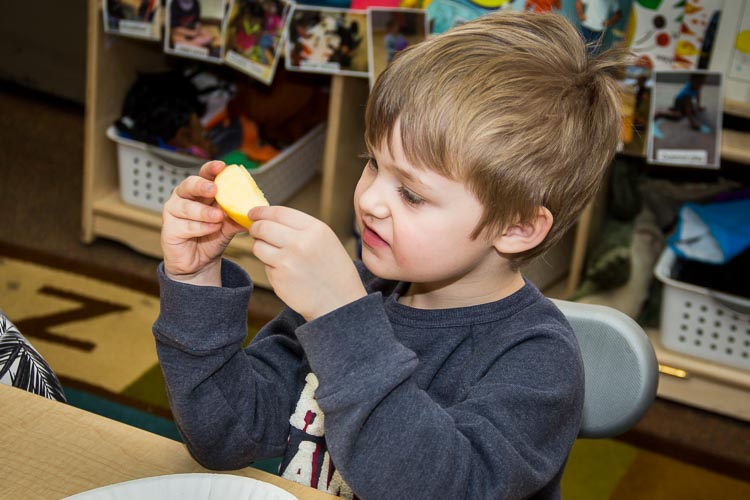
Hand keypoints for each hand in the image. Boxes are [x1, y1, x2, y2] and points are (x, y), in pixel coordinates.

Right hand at [161, 160, 245, 285]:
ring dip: (204, 212)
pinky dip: (200, 227)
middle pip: (189, 184)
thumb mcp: (228, 226)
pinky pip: (185, 225)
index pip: (204, 175)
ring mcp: (174, 212)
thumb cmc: (211, 238)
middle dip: (202, 185)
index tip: (223, 166)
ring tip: (218, 217)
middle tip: (214, 189)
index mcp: (199, 192)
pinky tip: (211, 229)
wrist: (199, 263)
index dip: (211, 169)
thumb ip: (236, 217)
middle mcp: (184, 197)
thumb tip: (253, 212)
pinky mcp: (169, 228)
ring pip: (187, 206)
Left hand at [248, 205, 366, 320]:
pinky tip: (287, 273)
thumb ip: (301, 227)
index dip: (261, 211)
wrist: (339, 303)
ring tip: (277, 254)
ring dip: (261, 248)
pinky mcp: (278, 279)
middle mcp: (299, 243)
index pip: (278, 212)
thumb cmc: (334, 271)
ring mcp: (287, 262)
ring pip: (258, 247)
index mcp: (314, 229)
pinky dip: (271, 267)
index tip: (253, 212)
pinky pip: (265, 266)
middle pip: (263, 227)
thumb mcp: (326, 240)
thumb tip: (270, 218)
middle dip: (255, 228)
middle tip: (255, 231)